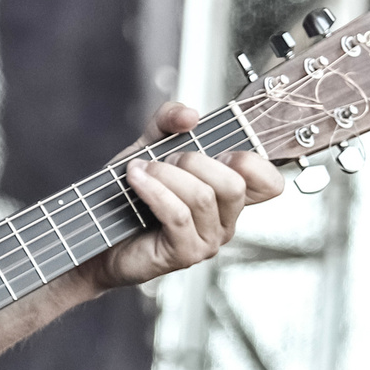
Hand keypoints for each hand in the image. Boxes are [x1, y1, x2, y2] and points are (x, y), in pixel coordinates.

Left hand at [77, 102, 284, 290]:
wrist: (99, 230)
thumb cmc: (131, 194)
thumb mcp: (152, 145)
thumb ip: (170, 120)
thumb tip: (191, 116)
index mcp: (228, 196)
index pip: (270, 184)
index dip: (255, 163)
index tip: (222, 151)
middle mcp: (225, 221)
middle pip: (235, 184)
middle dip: (195, 161)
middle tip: (166, 159)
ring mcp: (208, 241)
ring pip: (203, 198)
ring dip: (168, 174)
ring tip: (142, 169)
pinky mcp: (185, 254)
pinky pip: (178, 215)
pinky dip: (154, 190)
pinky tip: (136, 179)